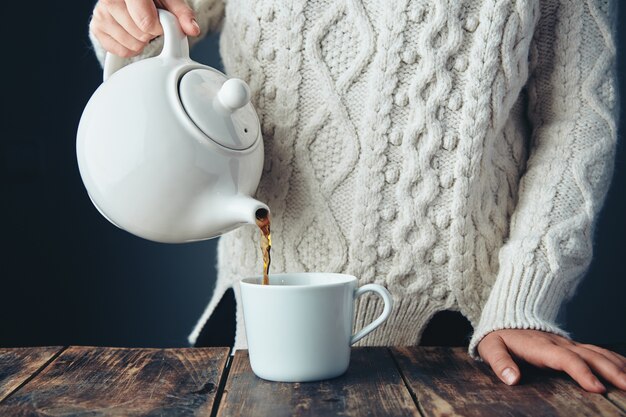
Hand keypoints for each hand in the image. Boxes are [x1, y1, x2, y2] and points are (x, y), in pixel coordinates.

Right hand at [90, 0, 199, 57]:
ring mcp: (100, 14)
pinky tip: (130, 32)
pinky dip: (129, 47)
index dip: (159, 27)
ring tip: (139, 25)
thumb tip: (192, 29)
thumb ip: (182, 14)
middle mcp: (109, 0)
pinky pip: (120, 51)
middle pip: (140, 35)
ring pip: (131, 45)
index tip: (160, 21)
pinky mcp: (96, 28)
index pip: (146, 23)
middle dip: (150, 33)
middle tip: (149, 22)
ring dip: (141, 41)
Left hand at [477, 329, 625, 392]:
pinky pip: (599, 352)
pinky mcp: (573, 346)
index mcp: (540, 346)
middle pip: (590, 356)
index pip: (565, 359)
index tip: (598, 388)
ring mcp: (568, 344)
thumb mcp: (490, 348)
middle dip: (611, 371)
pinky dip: (616, 359)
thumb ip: (500, 362)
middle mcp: (559, 344)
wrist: (503, 319)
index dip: (581, 372)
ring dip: (619, 365)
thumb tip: (512, 379)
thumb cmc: (497, 338)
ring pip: (598, 353)